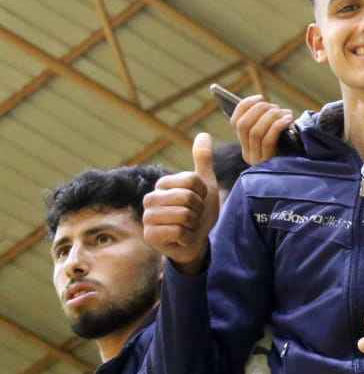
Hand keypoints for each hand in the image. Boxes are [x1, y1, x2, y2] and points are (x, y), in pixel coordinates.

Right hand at [142, 132, 218, 272]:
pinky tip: (181, 236)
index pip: (192, 181)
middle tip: (193, 215)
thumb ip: (203, 160)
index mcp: (163, 184)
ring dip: (193, 223)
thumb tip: (203, 134)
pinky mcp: (149, 236)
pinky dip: (187, 235)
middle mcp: (150, 199)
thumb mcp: (205, 184)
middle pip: (187, 198)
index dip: (203, 193)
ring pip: (183, 215)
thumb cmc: (199, 211)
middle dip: (198, 209)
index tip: (199, 200)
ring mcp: (147, 217)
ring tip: (187, 225)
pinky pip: (177, 231)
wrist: (196, 240)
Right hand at [230, 95, 293, 164]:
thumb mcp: (277, 132)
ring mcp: (256, 159)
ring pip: (255, 132)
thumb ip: (267, 120)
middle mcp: (247, 152)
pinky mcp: (268, 162)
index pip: (235, 122)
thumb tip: (261, 100)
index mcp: (245, 143)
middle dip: (260, 110)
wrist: (302, 169)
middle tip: (276, 108)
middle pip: (243, 125)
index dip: (245, 105)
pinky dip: (277, 126)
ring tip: (286, 114)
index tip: (260, 97)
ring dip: (271, 117)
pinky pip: (267, 141)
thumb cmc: (292, 146)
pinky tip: (288, 120)